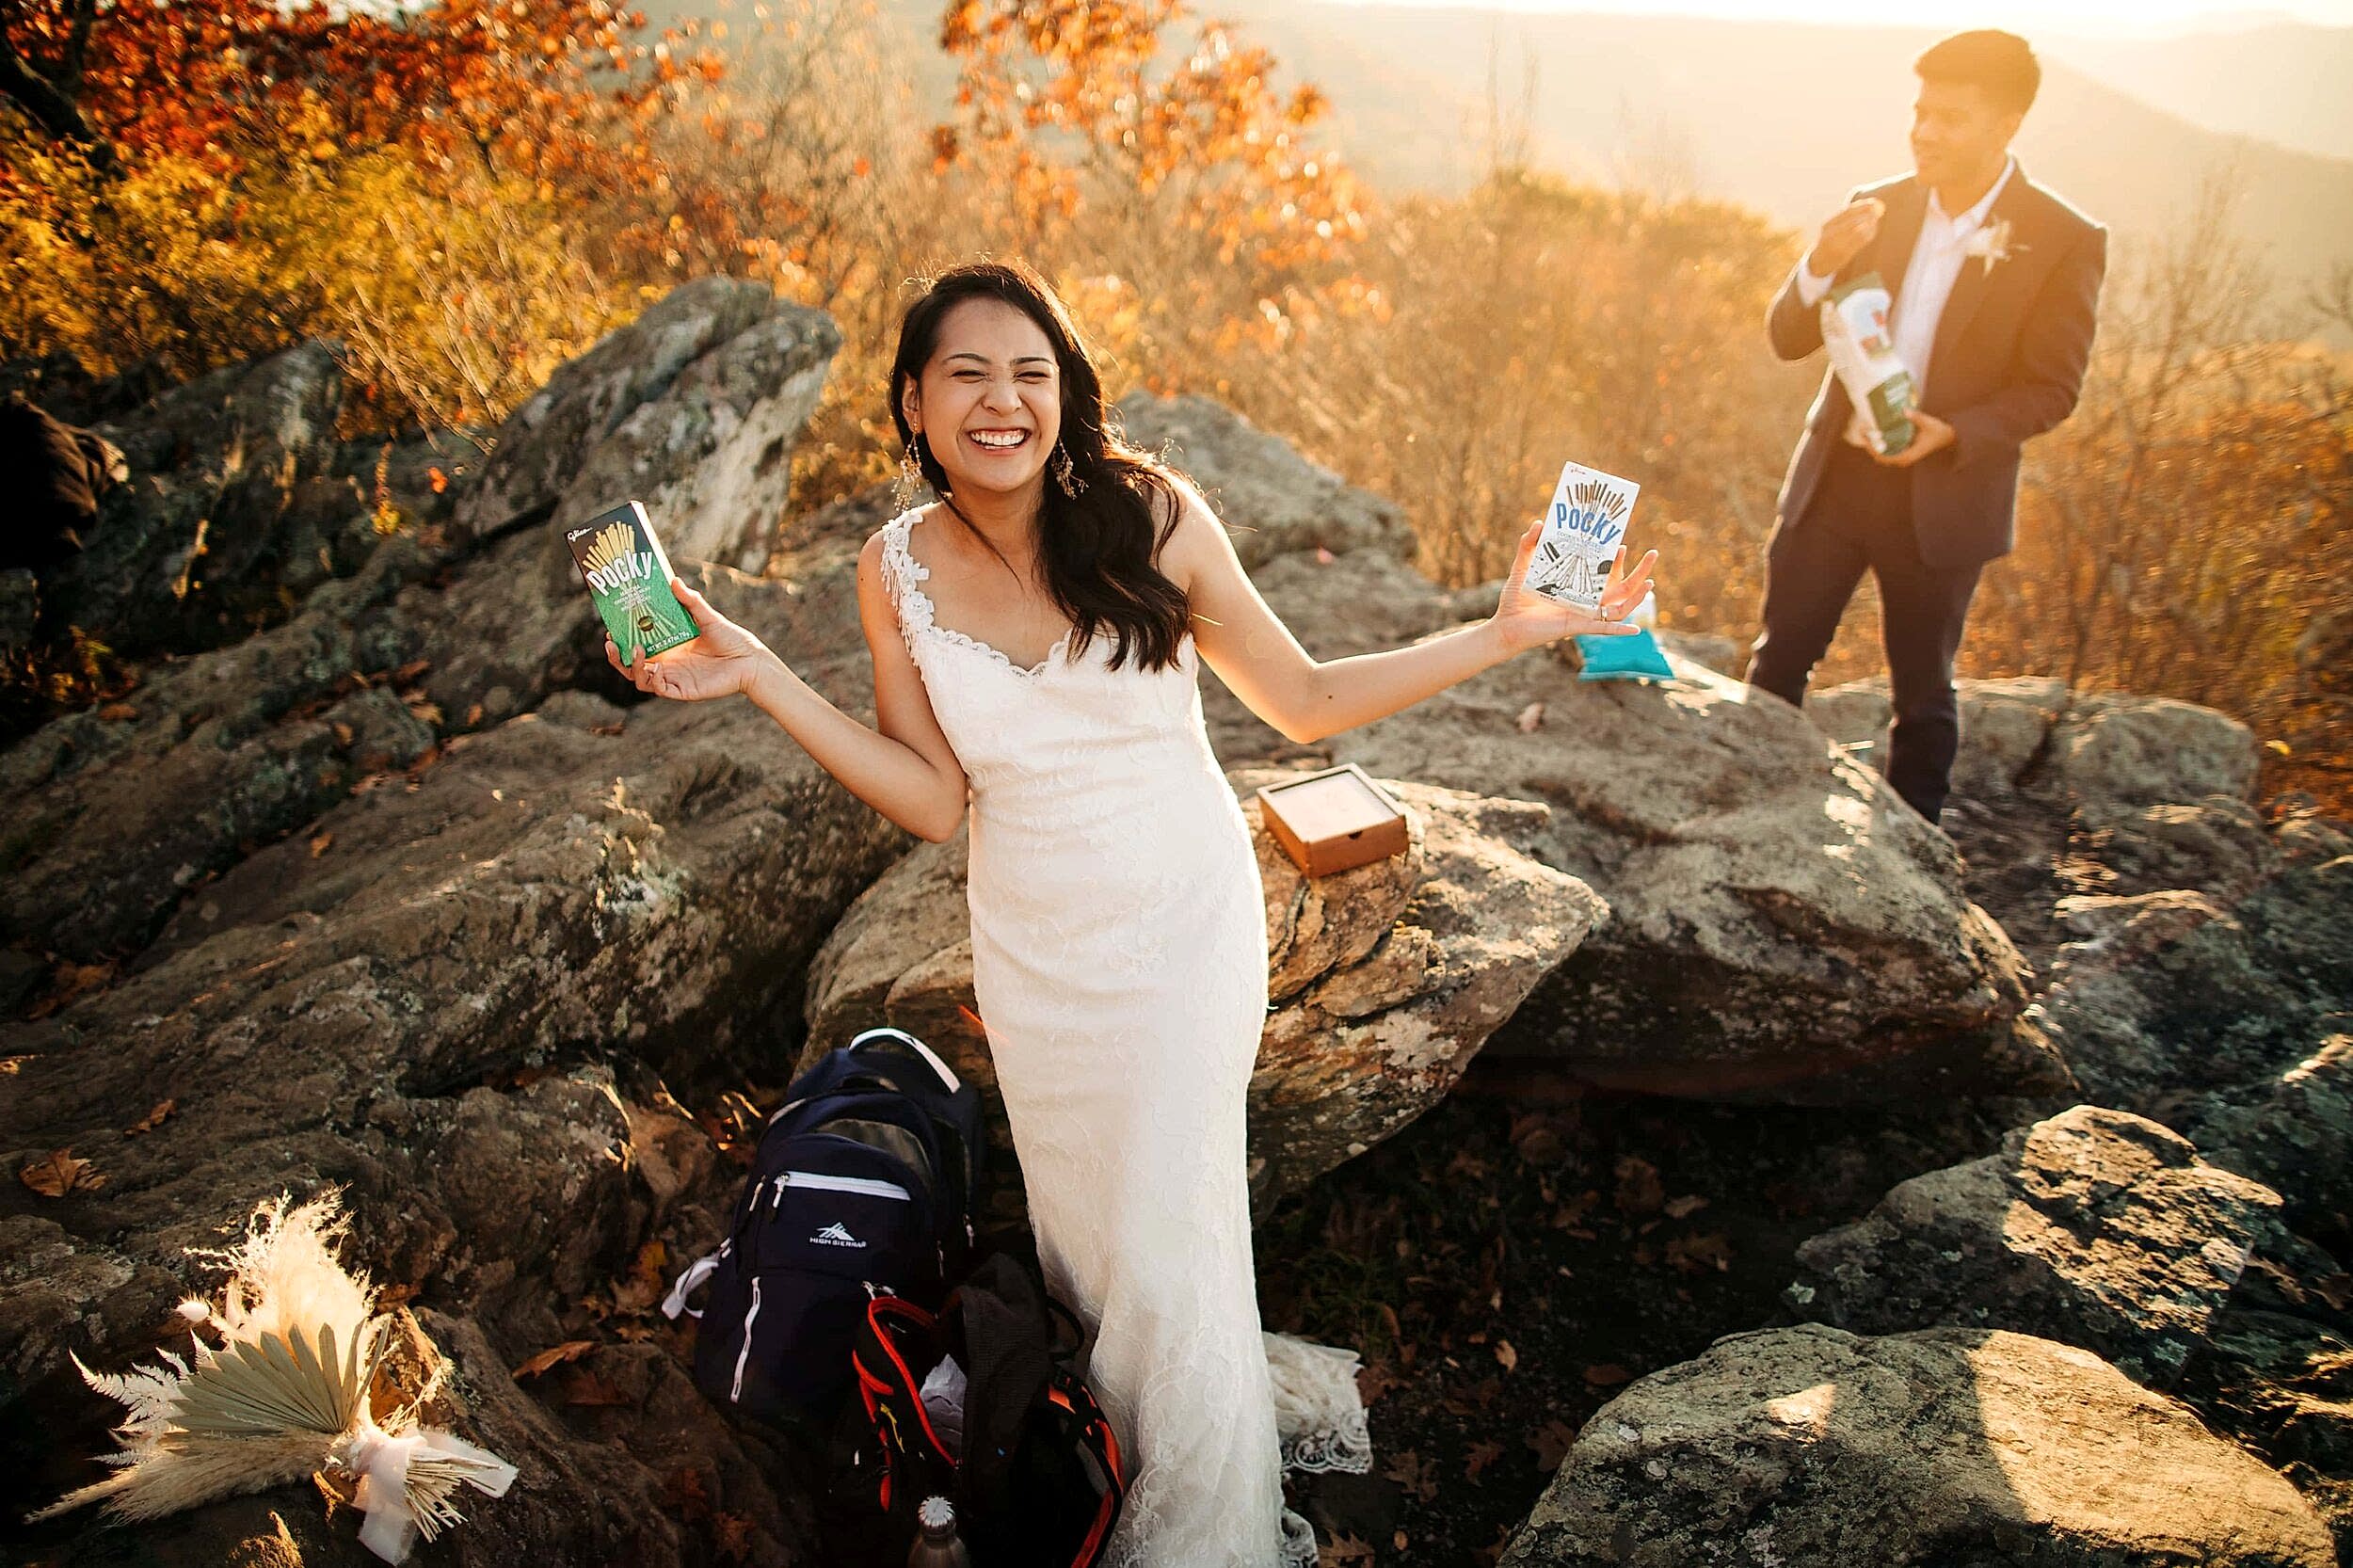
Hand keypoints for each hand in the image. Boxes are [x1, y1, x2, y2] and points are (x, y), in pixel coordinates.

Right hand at [604, 578, 777, 701]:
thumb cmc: (731, 638)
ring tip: (634, 649)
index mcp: (667, 646)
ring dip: (632, 666)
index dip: (620, 640)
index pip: (635, 645)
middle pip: (631, 665)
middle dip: (616, 656)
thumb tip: (673, 580)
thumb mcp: (706, 616)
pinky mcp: (683, 690)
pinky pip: (659, 689)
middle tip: (611, 642)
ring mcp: (673, 678)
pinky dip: (653, 679)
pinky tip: (656, 666)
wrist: (750, 660)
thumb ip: (690, 601)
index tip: (610, 628)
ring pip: (640, 679)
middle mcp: (667, 663)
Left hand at [1490, 522, 1659, 655]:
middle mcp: (1584, 598)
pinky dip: (1620, 630)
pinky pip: (1604, 629)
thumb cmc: (1515, 599)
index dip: (1616, 559)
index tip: (1621, 543)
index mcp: (1577, 584)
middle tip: (1653, 554)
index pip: (1604, 571)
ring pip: (1620, 607)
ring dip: (1638, 597)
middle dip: (1640, 572)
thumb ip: (1528, 545)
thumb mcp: (1522, 566)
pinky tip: (1636, 630)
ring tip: (1650, 582)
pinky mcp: (1578, 626)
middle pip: (1621, 586)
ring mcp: (1584, 613)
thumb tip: (1538, 523)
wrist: (1505, 624)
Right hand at [1805, 197, 1884, 276]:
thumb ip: (1847, 216)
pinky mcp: (1844, 255)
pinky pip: (1860, 243)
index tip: (1873, 201)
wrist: (1818, 262)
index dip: (1861, 206)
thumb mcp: (1833, 226)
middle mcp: (1830, 234)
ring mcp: (1837, 245)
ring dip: (1869, 225)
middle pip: (1852, 221)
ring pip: (1857, 232)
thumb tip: (1866, 202)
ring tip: (1875, 220)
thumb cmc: (1829, 240)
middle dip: (1866, 215)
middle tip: (1878, 210)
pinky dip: (1868, 235)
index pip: (1846, 212)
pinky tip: (1873, 230)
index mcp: (1828, 225)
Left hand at [1871, 409, 1955, 467]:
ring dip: (1873, 445)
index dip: (1873, 450)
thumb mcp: (1929, 423)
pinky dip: (1880, 444)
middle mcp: (1904, 459)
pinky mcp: (1903, 451)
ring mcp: (1903, 456)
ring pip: (1882, 455)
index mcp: (1909, 455)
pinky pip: (1887, 451)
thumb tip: (1904, 410)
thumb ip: (1917, 417)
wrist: (1948, 438)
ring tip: (1865, 431)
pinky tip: (1875, 432)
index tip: (1866, 440)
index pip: (1886, 458)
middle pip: (1880, 457)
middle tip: (1862, 431)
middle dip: (1870, 446)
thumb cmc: (1939, 432)